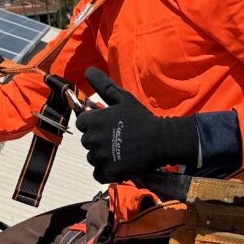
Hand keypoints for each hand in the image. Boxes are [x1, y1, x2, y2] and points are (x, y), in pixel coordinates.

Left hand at [76, 68, 198, 182]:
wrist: (161, 140)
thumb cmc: (142, 118)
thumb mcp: (123, 98)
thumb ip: (103, 85)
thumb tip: (88, 70)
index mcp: (94, 121)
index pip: (82, 124)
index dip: (94, 124)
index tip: (108, 126)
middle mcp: (93, 139)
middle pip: (87, 141)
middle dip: (99, 140)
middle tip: (118, 138)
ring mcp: (100, 157)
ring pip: (92, 157)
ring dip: (103, 156)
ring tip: (121, 150)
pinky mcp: (108, 171)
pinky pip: (98, 173)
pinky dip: (106, 170)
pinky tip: (119, 162)